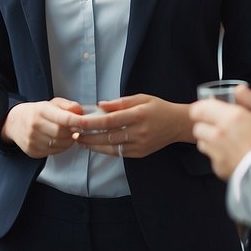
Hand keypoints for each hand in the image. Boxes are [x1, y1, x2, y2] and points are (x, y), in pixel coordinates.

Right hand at [1, 98, 82, 157]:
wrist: (14, 122)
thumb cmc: (37, 112)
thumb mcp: (52, 103)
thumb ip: (68, 106)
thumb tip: (80, 111)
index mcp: (41, 110)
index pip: (64, 118)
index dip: (78, 122)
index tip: (87, 123)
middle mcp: (35, 125)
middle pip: (62, 133)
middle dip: (73, 132)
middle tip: (76, 129)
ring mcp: (32, 139)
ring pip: (59, 144)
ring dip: (68, 141)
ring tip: (68, 134)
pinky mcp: (32, 151)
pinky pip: (53, 152)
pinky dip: (61, 147)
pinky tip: (59, 141)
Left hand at [74, 94, 190, 157]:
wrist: (178, 124)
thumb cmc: (158, 108)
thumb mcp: (141, 98)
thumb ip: (119, 102)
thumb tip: (100, 105)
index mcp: (137, 115)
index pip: (109, 120)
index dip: (91, 122)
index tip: (77, 121)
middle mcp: (138, 132)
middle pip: (107, 136)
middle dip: (88, 136)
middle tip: (73, 133)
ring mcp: (140, 144)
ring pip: (111, 147)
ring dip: (93, 145)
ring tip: (80, 141)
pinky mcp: (140, 153)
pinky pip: (119, 153)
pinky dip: (105, 150)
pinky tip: (95, 146)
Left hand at [190, 86, 250, 179]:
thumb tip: (238, 90)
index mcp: (233, 117)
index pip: (200, 109)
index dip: (202, 109)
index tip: (208, 110)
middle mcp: (220, 134)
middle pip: (197, 126)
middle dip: (205, 125)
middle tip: (217, 127)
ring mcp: (218, 152)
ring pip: (202, 142)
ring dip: (210, 141)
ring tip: (226, 142)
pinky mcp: (219, 167)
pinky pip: (211, 158)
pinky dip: (217, 156)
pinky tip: (231, 155)